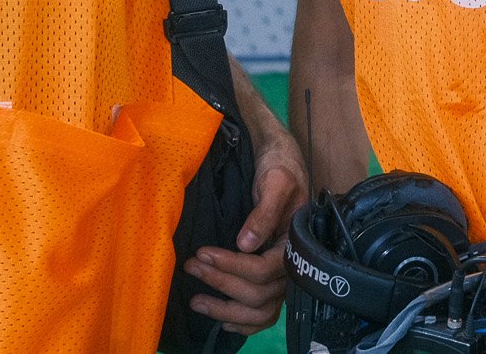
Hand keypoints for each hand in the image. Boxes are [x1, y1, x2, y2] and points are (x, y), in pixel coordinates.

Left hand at [180, 126, 306, 333]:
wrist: (280, 162)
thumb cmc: (279, 168)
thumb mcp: (275, 181)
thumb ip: (264, 211)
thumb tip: (245, 244)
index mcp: (294, 243)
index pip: (264, 270)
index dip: (232, 266)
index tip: (203, 253)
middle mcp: (290, 264)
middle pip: (259, 294)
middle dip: (221, 283)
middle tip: (192, 266)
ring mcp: (281, 275)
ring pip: (260, 311)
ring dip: (227, 310)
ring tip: (196, 301)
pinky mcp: (271, 278)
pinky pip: (264, 313)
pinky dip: (244, 323)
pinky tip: (222, 320)